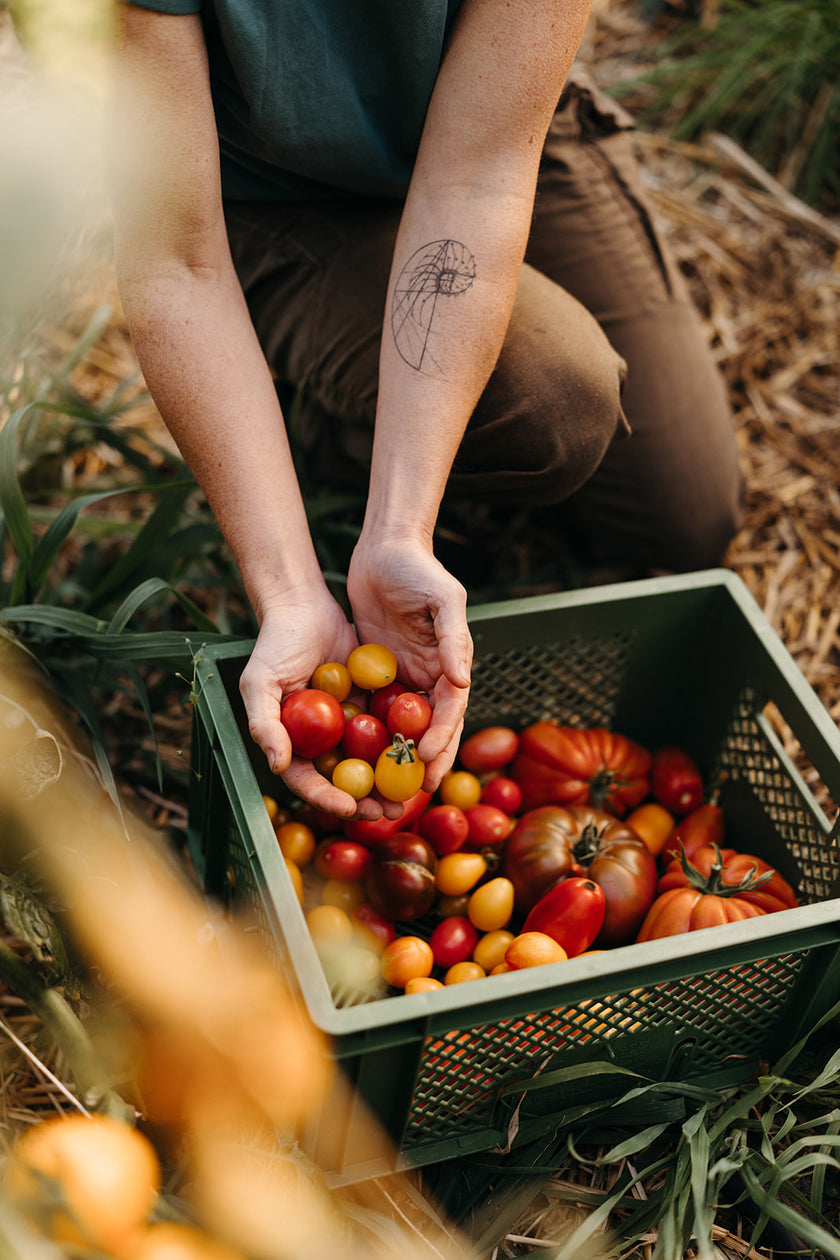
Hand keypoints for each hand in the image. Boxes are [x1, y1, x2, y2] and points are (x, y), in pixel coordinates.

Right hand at [239, 591, 397, 819]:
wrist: (304, 606)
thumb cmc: (275, 644)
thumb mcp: (260, 682)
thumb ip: (264, 723)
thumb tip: (275, 764)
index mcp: (291, 742)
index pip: (307, 780)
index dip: (328, 798)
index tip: (351, 806)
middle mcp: (319, 739)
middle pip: (343, 780)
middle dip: (366, 800)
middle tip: (389, 812)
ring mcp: (345, 724)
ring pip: (369, 761)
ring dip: (388, 780)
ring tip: (410, 794)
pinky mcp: (369, 705)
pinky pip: (387, 729)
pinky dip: (401, 744)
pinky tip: (421, 754)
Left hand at [347, 533, 472, 790]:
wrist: (383, 548)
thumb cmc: (418, 570)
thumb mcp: (442, 599)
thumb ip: (453, 640)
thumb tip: (463, 682)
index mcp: (450, 664)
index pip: (450, 711)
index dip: (442, 739)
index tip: (427, 762)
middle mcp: (429, 676)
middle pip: (429, 729)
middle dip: (423, 763)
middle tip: (410, 792)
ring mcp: (402, 676)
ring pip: (401, 726)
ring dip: (396, 756)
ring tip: (384, 787)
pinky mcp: (376, 672)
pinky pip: (374, 708)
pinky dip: (370, 733)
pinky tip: (355, 757)